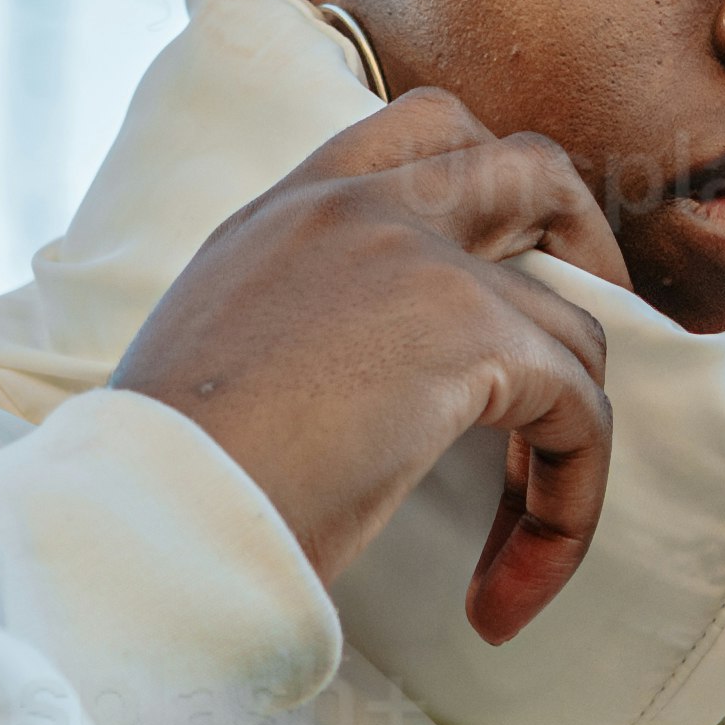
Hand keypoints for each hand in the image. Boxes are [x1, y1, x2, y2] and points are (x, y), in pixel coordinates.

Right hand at [113, 83, 630, 638]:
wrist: (140, 518)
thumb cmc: (155, 490)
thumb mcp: (212, 376)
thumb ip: (290, 346)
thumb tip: (361, 410)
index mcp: (283, 215)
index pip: (414, 133)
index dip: (488, 191)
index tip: (506, 275)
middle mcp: (352, 208)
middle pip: (524, 164)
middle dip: (584, 247)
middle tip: (583, 354)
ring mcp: (418, 256)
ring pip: (575, 320)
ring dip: (570, 441)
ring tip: (523, 544)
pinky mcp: (469, 333)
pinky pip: (581, 413)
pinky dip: (567, 509)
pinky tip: (507, 591)